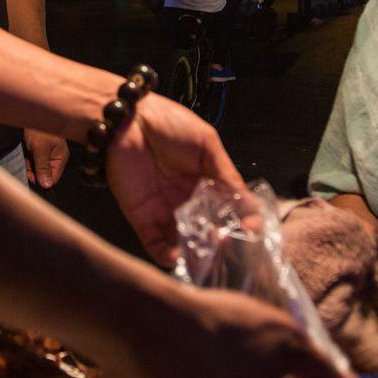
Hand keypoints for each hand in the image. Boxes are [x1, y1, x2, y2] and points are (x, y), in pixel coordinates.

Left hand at [23, 129, 68, 188]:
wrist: (31, 114)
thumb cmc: (39, 129)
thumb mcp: (40, 149)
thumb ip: (43, 168)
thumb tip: (46, 185)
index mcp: (60, 157)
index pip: (54, 177)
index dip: (42, 180)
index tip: (32, 176)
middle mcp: (55, 157)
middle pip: (44, 174)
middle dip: (34, 171)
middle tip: (27, 164)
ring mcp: (47, 154)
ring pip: (37, 168)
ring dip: (30, 165)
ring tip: (27, 156)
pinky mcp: (39, 151)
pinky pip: (33, 161)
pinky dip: (28, 160)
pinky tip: (25, 153)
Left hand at [107, 92, 245, 264]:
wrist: (126, 121)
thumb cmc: (169, 123)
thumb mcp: (207, 144)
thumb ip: (226, 174)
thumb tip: (250, 202)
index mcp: (206, 182)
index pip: (229, 209)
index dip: (242, 221)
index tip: (251, 229)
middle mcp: (189, 201)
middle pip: (208, 230)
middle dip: (219, 241)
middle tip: (225, 241)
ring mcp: (166, 212)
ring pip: (184, 243)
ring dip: (196, 252)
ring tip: (205, 251)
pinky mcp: (142, 219)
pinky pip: (156, 246)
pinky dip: (166, 257)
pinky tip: (177, 256)